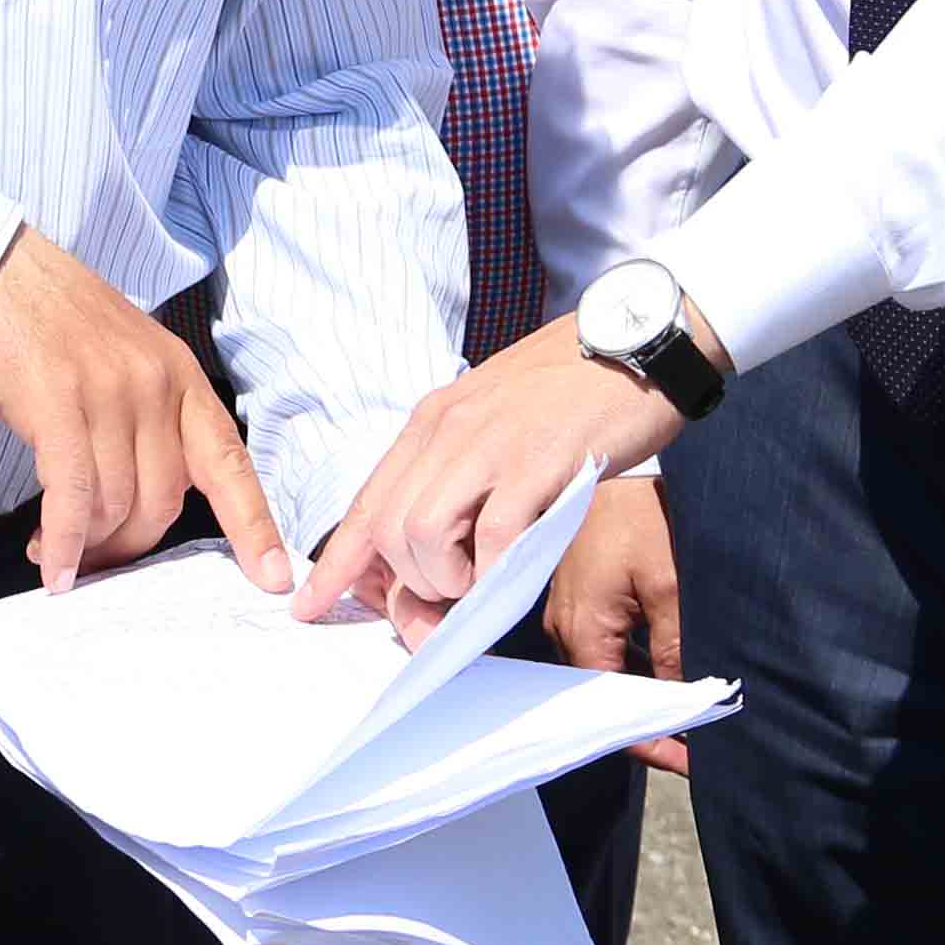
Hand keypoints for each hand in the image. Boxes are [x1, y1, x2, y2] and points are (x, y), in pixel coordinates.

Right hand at [0, 228, 286, 591]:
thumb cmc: (53, 318)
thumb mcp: (127, 358)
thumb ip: (148, 422)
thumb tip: (144, 503)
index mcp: (180, 376)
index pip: (230, 462)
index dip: (253, 524)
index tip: (272, 575)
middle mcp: (153, 384)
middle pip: (163, 500)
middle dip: (129, 546)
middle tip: (97, 562)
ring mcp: (107, 391)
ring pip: (116, 502)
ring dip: (87, 544)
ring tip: (57, 553)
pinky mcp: (56, 401)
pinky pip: (72, 492)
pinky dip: (63, 539)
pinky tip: (51, 563)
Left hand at [301, 315, 701, 642]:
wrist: (635, 340)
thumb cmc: (570, 392)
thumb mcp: (494, 425)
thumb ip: (463, 481)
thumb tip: (441, 558)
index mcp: (432, 422)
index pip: (368, 502)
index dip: (336, 562)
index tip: (309, 603)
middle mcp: (448, 430)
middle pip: (388, 529)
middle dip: (406, 585)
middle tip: (443, 604)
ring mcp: (492, 443)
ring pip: (424, 535)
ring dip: (447, 580)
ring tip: (481, 580)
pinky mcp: (540, 460)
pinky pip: (494, 536)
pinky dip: (494, 572)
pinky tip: (511, 572)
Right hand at [542, 472, 699, 776]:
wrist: (613, 455)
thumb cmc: (642, 517)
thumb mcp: (671, 585)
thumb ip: (674, 651)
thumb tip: (684, 704)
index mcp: (579, 628)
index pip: (610, 710)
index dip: (652, 743)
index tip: (695, 761)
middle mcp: (562, 626)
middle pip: (602, 697)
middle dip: (649, 723)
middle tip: (699, 745)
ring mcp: (566, 610)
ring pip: (604, 672)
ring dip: (644, 692)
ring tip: (690, 713)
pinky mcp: (578, 595)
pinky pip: (603, 645)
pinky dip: (634, 664)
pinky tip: (668, 671)